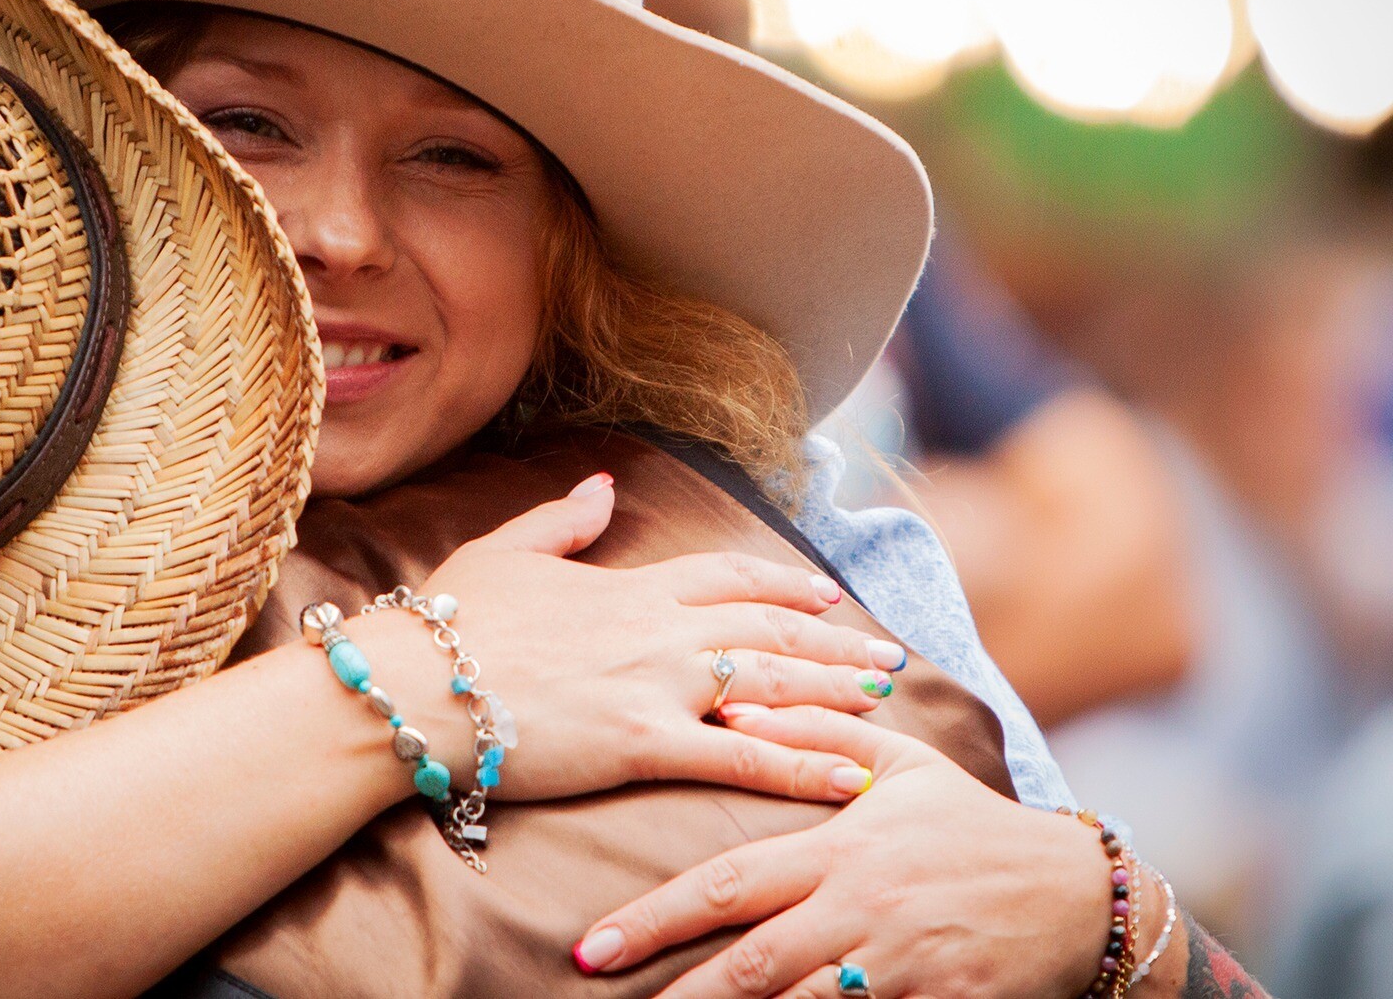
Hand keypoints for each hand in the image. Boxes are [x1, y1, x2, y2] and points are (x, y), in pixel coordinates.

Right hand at [354, 474, 903, 806]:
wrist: (413, 682)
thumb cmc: (447, 623)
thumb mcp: (503, 551)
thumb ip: (562, 520)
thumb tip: (601, 484)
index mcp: (628, 585)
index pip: (728, 576)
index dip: (782, 584)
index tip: (824, 594)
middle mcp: (659, 628)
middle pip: (771, 627)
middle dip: (834, 641)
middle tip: (886, 654)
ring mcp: (657, 683)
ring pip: (774, 681)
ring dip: (838, 691)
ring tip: (886, 700)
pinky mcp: (643, 743)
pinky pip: (742, 756)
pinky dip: (805, 767)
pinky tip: (853, 778)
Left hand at [573, 706, 1109, 997]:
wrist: (1079, 894)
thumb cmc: (971, 823)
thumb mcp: (902, 763)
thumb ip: (816, 731)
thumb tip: (735, 704)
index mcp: (841, 850)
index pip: (730, 884)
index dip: (656, 918)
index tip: (595, 946)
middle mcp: (862, 912)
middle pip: (752, 964)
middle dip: (676, 991)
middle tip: (606, 996)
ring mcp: (900, 969)